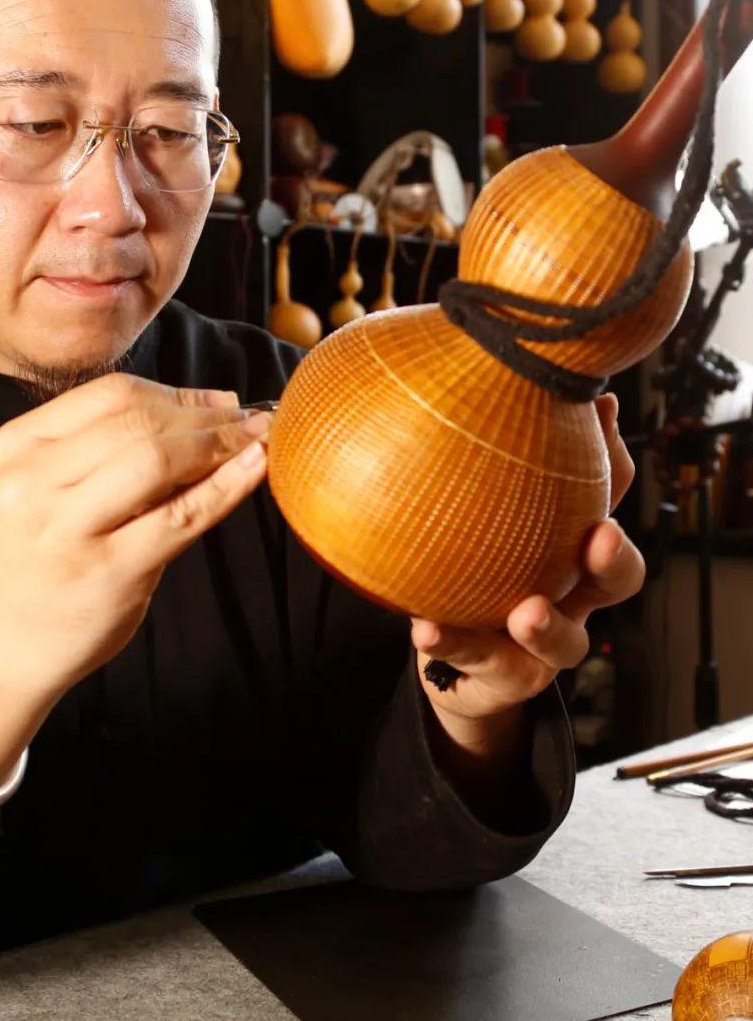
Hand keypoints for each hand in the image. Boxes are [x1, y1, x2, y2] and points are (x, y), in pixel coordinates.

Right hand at [0, 375, 270, 697]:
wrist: (13, 642)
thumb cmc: (45, 556)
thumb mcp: (51, 486)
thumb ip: (112, 446)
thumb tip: (210, 406)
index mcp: (19, 446)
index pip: (110, 395)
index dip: (177, 392)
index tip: (219, 400)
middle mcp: (34, 482)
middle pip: (137, 423)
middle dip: (205, 416)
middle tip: (247, 420)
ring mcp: (68, 529)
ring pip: (158, 460)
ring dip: (219, 443)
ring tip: (254, 441)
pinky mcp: (109, 571)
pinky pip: (181, 516)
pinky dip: (225, 486)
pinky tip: (252, 469)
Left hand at [412, 393, 643, 746]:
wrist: (457, 662)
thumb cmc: (470, 567)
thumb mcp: (474, 510)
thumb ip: (468, 460)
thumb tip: (440, 369)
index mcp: (569, 540)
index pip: (606, 493)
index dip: (611, 454)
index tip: (601, 408)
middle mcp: (572, 590)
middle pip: (619, 575)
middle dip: (615, 555)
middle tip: (598, 535)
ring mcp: (546, 641)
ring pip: (568, 639)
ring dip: (549, 623)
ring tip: (525, 611)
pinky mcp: (509, 675)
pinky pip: (481, 660)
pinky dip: (454, 643)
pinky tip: (426, 630)